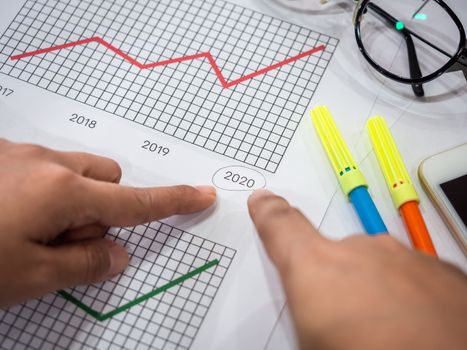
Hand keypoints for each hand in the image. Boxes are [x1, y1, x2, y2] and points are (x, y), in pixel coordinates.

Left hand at [0, 139, 215, 307]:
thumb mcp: (28, 277)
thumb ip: (82, 265)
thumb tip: (116, 255)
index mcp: (60, 191)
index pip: (134, 202)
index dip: (173, 201)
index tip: (202, 195)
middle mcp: (43, 162)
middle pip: (104, 178)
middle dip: (100, 207)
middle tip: (63, 240)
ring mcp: (18, 153)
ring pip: (73, 170)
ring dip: (69, 198)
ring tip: (29, 229)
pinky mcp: (0, 153)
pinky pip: (42, 165)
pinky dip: (41, 189)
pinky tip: (9, 212)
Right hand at [248, 190, 466, 349]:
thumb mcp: (312, 342)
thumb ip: (303, 311)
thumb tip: (309, 316)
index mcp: (316, 269)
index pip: (280, 226)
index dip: (268, 212)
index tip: (264, 202)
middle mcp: (360, 252)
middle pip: (335, 256)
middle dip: (337, 283)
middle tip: (347, 324)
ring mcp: (404, 258)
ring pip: (378, 267)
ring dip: (376, 292)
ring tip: (386, 334)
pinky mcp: (442, 271)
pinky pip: (414, 277)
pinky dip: (411, 297)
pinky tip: (416, 328)